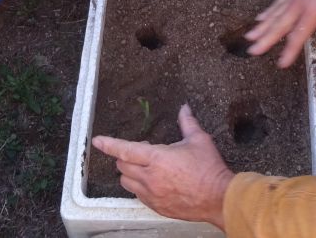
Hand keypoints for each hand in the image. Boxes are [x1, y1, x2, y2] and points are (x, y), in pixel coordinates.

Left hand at [92, 104, 234, 228]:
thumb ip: (187, 122)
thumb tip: (184, 108)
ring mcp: (152, 194)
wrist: (218, 198)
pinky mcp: (157, 206)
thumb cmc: (209, 168)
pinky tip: (153, 181)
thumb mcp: (199, 140)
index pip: (125, 149)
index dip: (109, 144)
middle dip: (125, 156)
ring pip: (127, 182)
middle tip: (143, 150)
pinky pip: (138, 195)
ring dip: (130, 172)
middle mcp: (150, 177)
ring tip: (146, 167)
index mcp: (157, 158)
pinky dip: (139, 186)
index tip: (97, 141)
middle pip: (123, 166)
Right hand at [245, 0, 315, 67]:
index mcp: (312, 11)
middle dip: (265, 39)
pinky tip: (261, 17)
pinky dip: (268, 11)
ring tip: (249, 36)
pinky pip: (277, 2)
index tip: (281, 64)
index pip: (298, 35)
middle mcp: (299, 4)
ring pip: (274, 14)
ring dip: (261, 26)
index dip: (289, 51)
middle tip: (251, 51)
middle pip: (279, 25)